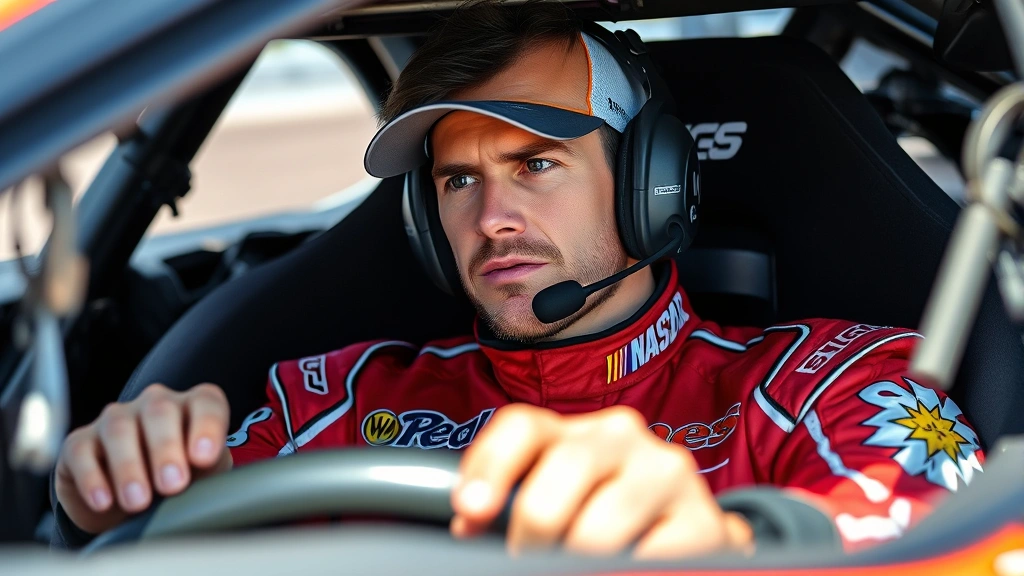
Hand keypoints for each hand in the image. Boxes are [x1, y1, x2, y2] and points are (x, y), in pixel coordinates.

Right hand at [55, 383, 231, 534]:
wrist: (131, 503)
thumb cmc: (177, 480)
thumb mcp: (202, 478)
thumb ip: (208, 473)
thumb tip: (210, 486)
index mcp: (193, 407)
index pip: (206, 403)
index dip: (207, 426)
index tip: (204, 458)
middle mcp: (155, 404)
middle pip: (160, 411)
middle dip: (166, 449)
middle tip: (172, 485)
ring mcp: (115, 418)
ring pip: (119, 429)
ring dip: (130, 467)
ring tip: (138, 501)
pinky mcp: (79, 441)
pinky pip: (82, 452)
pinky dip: (92, 479)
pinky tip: (104, 501)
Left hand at [450, 404, 752, 557]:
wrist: (684, 536)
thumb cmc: (602, 516)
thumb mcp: (557, 496)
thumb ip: (513, 499)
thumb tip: (469, 523)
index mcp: (573, 430)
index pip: (523, 427)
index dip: (489, 467)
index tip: (469, 513)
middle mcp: (620, 436)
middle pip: (558, 476)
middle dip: (532, 535)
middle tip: (528, 561)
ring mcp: (665, 472)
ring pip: (596, 530)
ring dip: (576, 561)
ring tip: (575, 567)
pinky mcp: (701, 518)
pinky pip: (643, 558)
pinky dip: (623, 571)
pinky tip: (624, 567)